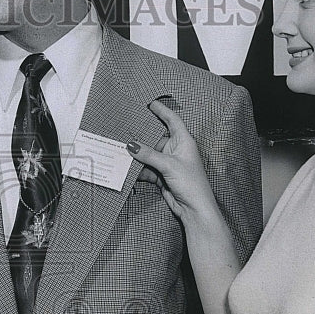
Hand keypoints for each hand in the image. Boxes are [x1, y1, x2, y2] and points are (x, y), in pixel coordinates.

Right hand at [127, 100, 216, 222]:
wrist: (194, 209)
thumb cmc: (192, 184)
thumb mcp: (169, 165)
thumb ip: (149, 154)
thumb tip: (131, 145)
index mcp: (184, 141)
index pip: (172, 120)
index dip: (162, 111)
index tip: (150, 104)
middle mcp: (175, 150)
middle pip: (155, 138)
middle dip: (141, 135)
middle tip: (126, 128)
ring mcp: (167, 163)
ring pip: (148, 154)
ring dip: (137, 154)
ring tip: (120, 148)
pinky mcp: (161, 175)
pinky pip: (146, 168)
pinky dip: (137, 169)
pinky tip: (126, 167)